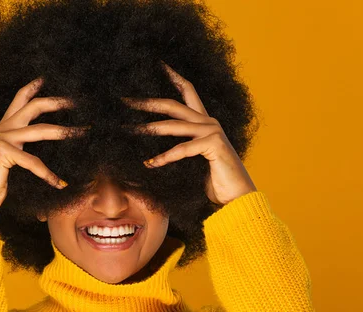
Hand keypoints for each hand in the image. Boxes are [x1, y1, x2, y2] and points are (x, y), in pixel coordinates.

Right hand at [0, 77, 83, 222]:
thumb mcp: (10, 159)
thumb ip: (22, 147)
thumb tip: (41, 141)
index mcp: (3, 128)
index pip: (19, 100)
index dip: (33, 87)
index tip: (46, 77)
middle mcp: (2, 129)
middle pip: (33, 106)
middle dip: (57, 102)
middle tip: (76, 101)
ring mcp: (1, 139)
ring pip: (40, 130)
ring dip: (65, 131)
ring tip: (82, 133)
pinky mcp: (2, 152)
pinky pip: (33, 162)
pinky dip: (49, 174)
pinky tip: (60, 183)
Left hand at [121, 61, 256, 206]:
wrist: (238, 197)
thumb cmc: (214, 181)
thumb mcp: (193, 161)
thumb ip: (180, 148)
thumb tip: (151, 152)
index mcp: (204, 122)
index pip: (188, 91)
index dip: (174, 76)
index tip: (158, 64)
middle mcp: (209, 122)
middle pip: (173, 105)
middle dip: (147, 102)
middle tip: (125, 101)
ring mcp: (212, 132)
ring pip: (173, 126)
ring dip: (149, 129)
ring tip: (129, 131)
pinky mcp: (213, 145)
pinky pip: (182, 149)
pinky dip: (164, 157)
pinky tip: (151, 164)